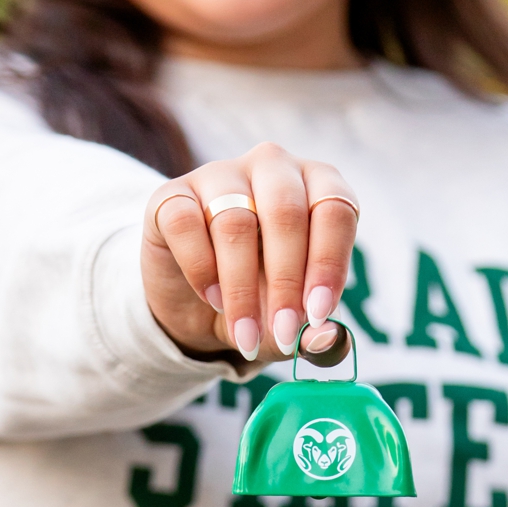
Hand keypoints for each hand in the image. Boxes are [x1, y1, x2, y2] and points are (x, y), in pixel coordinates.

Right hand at [142, 143, 356, 361]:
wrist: (198, 303)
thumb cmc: (264, 296)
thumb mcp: (293, 317)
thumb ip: (314, 329)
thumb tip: (325, 340)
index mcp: (319, 184)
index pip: (335, 211)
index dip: (329, 264)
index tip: (317, 314)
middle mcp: (273, 167)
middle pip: (285, 213)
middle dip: (286, 282)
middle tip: (281, 333)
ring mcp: (221, 174)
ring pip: (235, 222)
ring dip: (242, 288)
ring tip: (244, 331)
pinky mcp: (172, 194)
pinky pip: (186, 223)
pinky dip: (201, 269)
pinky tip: (212, 297)